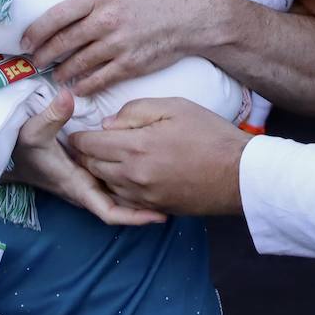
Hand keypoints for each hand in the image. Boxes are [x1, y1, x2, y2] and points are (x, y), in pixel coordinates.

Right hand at [6, 88, 165, 224]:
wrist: (6, 155)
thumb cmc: (19, 147)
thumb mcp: (33, 130)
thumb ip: (53, 115)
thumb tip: (69, 96)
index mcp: (77, 186)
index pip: (111, 212)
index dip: (135, 217)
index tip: (159, 216)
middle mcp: (85, 189)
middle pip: (121, 206)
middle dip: (146, 206)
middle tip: (177, 199)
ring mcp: (86, 182)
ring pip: (119, 196)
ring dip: (141, 196)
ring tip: (171, 189)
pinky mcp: (86, 174)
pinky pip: (113, 185)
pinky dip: (130, 184)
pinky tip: (149, 174)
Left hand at [21, 0, 218, 95]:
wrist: (198, 16)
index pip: (57, 15)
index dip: (36, 30)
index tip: (26, 39)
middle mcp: (106, 20)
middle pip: (62, 42)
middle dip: (43, 54)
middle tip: (34, 59)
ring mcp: (117, 45)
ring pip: (77, 63)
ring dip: (61, 71)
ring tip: (54, 73)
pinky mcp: (130, 65)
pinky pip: (98, 79)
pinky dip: (83, 85)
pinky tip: (76, 86)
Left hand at [71, 98, 249, 215]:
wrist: (238, 174)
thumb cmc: (210, 135)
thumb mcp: (175, 107)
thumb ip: (136, 111)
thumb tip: (109, 124)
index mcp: (134, 147)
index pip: (88, 144)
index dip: (78, 136)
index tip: (76, 130)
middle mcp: (132, 175)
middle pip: (91, 167)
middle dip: (84, 154)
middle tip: (83, 144)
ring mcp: (142, 196)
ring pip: (104, 185)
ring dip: (98, 172)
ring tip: (99, 158)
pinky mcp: (153, 207)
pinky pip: (121, 200)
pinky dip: (115, 188)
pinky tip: (121, 176)